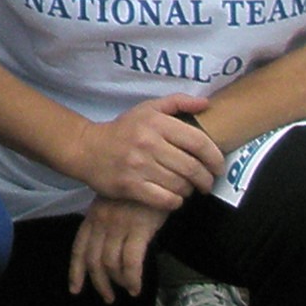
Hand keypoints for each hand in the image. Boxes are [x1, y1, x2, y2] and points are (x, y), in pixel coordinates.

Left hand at [69, 196, 168, 301]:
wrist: (160, 170)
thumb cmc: (140, 186)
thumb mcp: (116, 200)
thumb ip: (107, 219)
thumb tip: (107, 246)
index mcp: (93, 215)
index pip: (79, 247)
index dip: (76, 271)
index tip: (75, 289)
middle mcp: (102, 222)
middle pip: (93, 260)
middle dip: (99, 282)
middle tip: (108, 297)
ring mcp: (119, 225)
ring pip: (110, 264)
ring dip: (117, 282)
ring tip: (127, 290)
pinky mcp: (139, 229)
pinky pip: (131, 262)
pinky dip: (132, 278)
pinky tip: (136, 287)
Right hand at [77, 93, 225, 210]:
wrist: (87, 149)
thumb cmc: (123, 129)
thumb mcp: (147, 109)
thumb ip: (178, 103)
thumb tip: (206, 104)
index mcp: (156, 123)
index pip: (198, 142)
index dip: (215, 157)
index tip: (219, 167)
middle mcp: (149, 143)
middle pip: (192, 167)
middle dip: (206, 179)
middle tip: (208, 183)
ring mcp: (139, 166)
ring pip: (180, 185)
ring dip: (189, 190)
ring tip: (189, 189)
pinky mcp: (130, 186)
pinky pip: (164, 200)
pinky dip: (175, 202)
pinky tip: (174, 198)